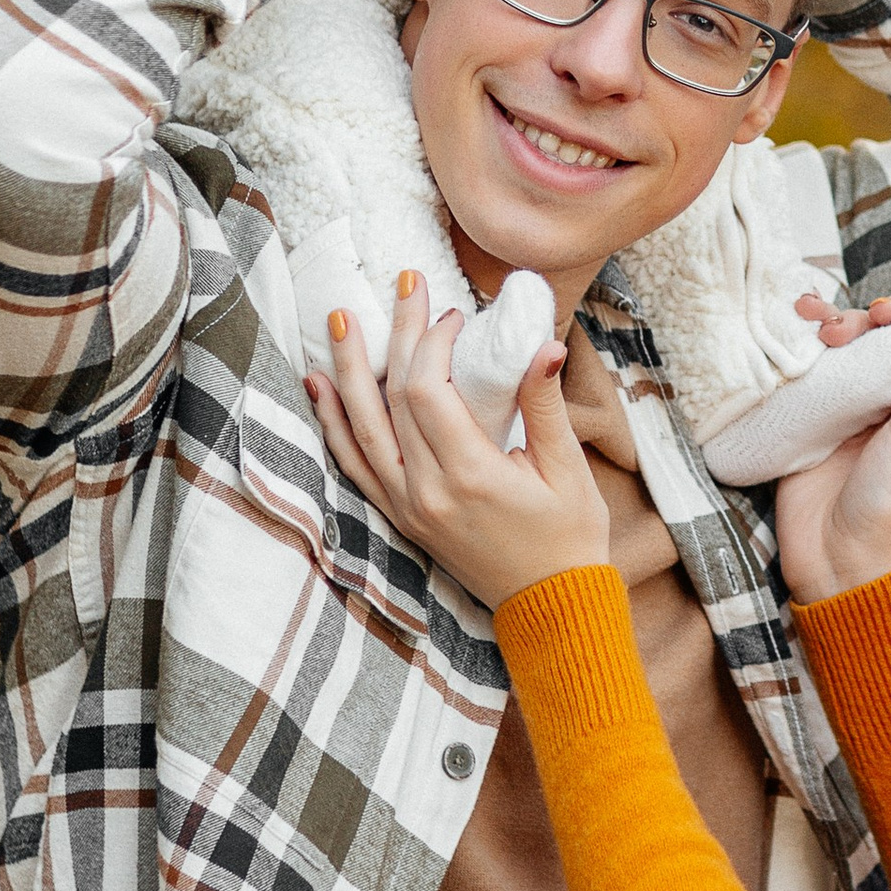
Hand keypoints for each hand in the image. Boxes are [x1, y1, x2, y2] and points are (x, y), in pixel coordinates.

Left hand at [308, 267, 610, 609]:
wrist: (551, 606)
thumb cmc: (569, 535)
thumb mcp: (568, 469)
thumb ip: (545, 405)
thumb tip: (542, 344)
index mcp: (470, 475)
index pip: (429, 391)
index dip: (433, 343)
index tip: (455, 314)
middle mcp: (426, 491)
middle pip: (393, 399)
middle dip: (396, 335)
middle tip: (402, 284)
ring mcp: (407, 507)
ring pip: (361, 429)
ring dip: (347, 372)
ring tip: (339, 321)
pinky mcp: (400, 517)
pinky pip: (355, 465)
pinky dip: (334, 425)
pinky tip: (321, 389)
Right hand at [773, 296, 890, 604]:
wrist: (837, 562)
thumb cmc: (889, 503)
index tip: (877, 316)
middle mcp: (884, 401)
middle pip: (870, 337)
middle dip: (853, 320)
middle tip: (833, 334)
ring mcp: (842, 412)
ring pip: (834, 351)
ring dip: (821, 328)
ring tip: (806, 322)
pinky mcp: (806, 425)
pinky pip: (800, 376)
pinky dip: (792, 352)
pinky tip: (784, 336)